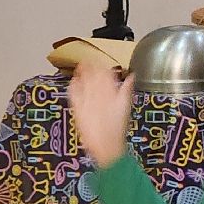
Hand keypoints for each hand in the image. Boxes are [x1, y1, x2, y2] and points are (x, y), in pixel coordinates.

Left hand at [67, 50, 133, 167]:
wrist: (106, 145)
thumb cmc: (118, 127)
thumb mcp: (126, 106)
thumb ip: (127, 89)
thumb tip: (131, 76)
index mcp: (110, 92)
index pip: (105, 74)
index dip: (102, 65)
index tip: (100, 59)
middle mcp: (97, 94)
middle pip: (93, 76)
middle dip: (90, 66)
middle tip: (87, 58)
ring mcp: (86, 101)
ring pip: (83, 83)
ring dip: (81, 73)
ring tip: (79, 65)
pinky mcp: (77, 109)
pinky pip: (74, 94)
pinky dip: (73, 86)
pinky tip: (72, 81)